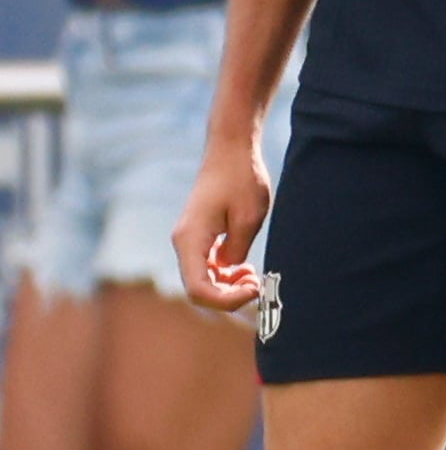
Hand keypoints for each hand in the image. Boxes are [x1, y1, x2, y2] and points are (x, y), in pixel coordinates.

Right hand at [172, 134, 272, 311]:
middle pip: (198, 288)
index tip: (254, 290)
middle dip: (227, 295)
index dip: (226, 300)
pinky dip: (224, 273)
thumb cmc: (242, 178)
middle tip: (257, 285)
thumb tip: (229, 271)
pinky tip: (244, 269)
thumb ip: (237, 251)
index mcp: (190, 240)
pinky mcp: (199, 235)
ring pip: (202, 279)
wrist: (232, 148)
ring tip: (253, 277)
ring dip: (226, 286)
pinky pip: (206, 266)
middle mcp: (184, 243)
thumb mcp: (249, 217)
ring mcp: (190, 239)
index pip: (198, 289)